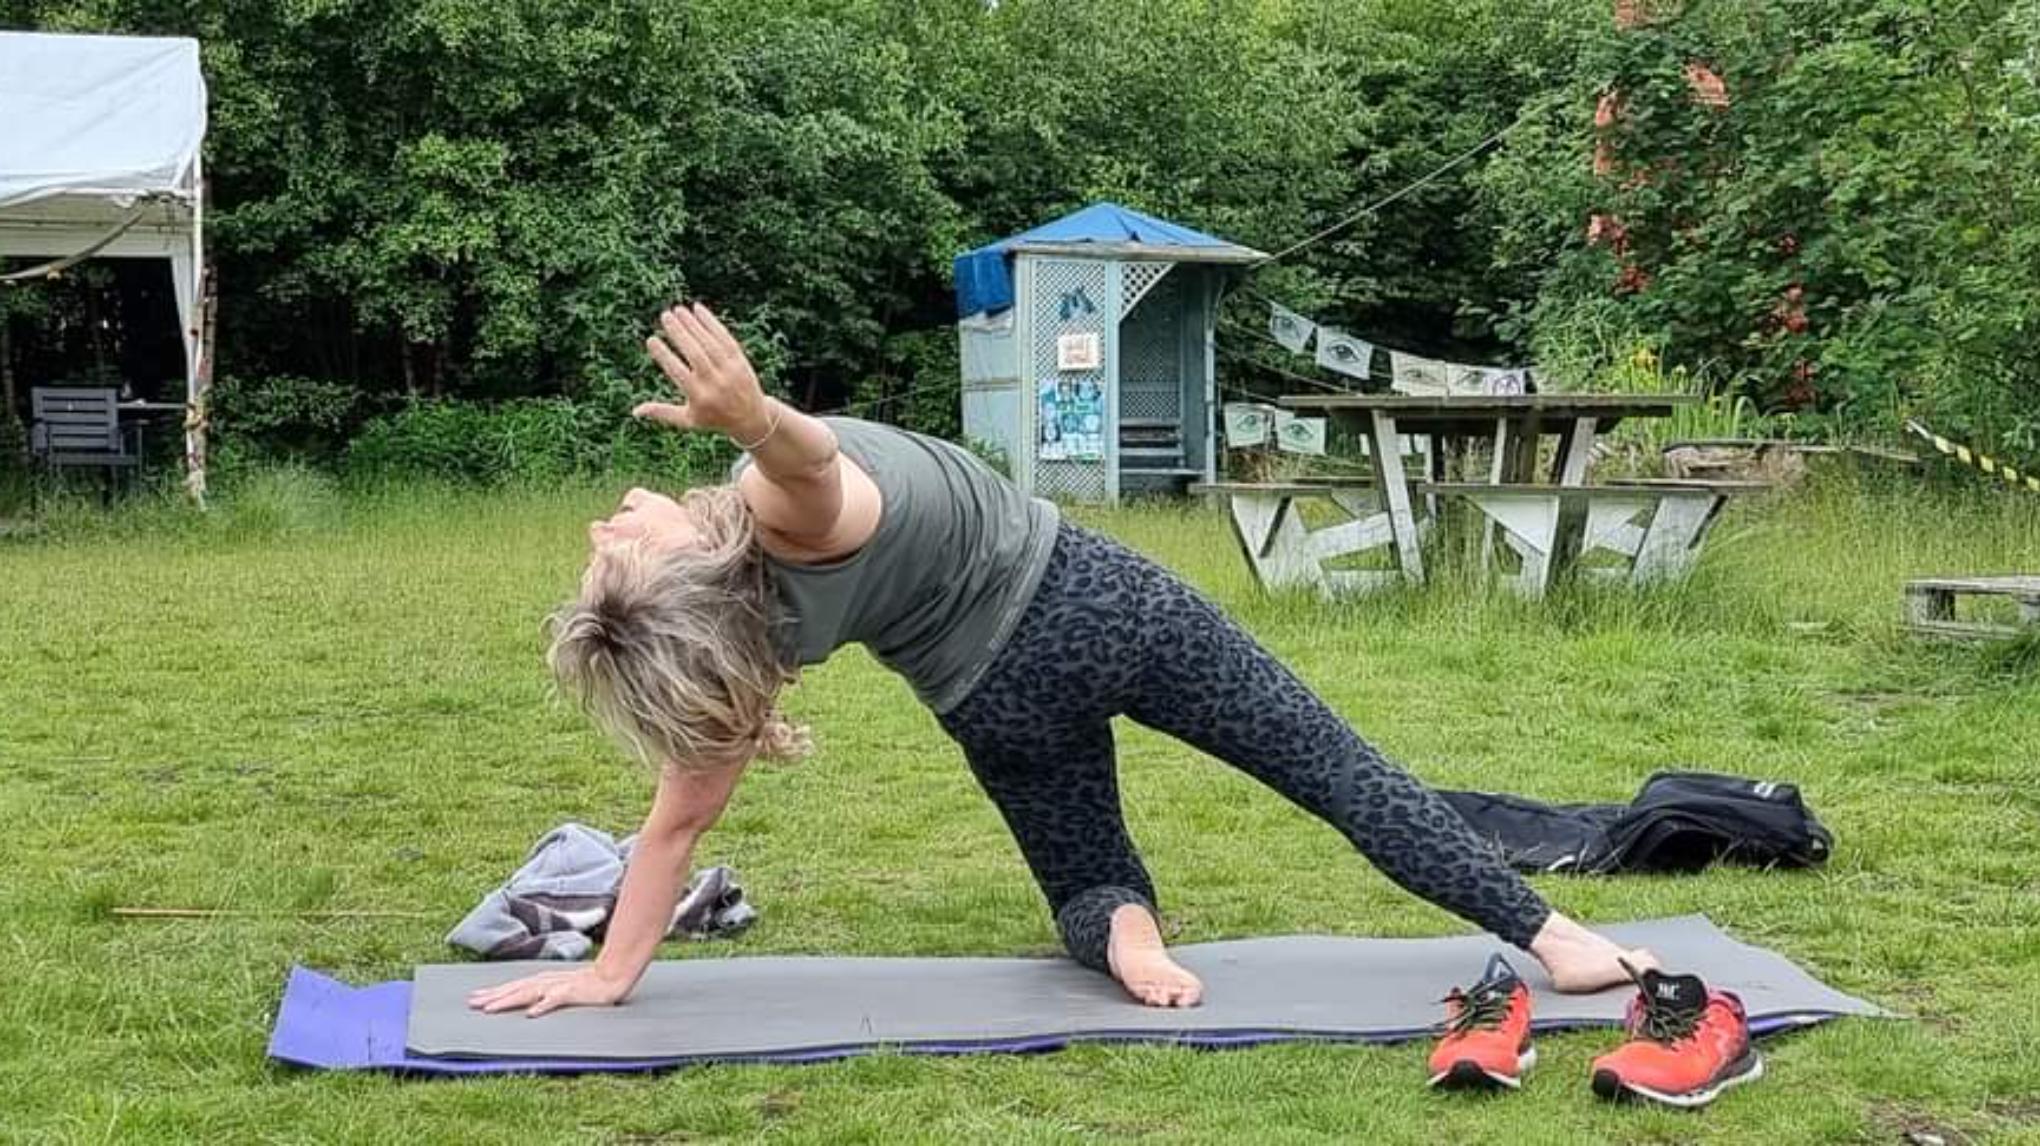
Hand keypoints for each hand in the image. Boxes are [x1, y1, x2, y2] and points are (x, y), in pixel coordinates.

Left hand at [465, 966, 632, 1017]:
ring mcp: (558, 985)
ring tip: (490, 1009)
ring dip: (507, 1000)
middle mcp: (547, 981)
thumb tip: (528, 1005)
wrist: (614, 975)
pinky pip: (555, 1000)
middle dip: (493, 996)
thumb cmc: (589, 984)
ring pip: (527, 993)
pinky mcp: (572, 992)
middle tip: (472, 1003)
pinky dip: (542, 1006)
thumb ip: (545, 994)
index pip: (514, 986)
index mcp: (544, 980)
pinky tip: (531, 1014)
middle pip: (515, 989)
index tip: (476, 998)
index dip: (495, 992)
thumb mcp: (563, 988)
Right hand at [635, 302, 771, 440]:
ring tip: (677, 310)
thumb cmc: (713, 419)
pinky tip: (698, 309)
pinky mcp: (740, 360)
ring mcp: (730, 370)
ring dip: (693, 324)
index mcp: (699, 396)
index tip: (651, 339)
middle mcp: (715, 382)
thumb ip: (663, 413)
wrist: (751, 419)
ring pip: (709, 343)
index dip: (664, 355)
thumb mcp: (688, 420)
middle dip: (679, 333)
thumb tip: (634, 411)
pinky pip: (724, 337)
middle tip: (665, 316)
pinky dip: (711, 322)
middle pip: (695, 353)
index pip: (678, 372)